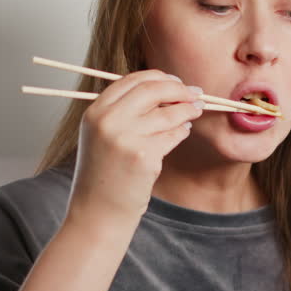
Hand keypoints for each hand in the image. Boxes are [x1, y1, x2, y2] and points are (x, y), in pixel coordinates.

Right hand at [68, 69, 202, 223]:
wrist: (98, 212)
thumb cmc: (104, 174)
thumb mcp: (102, 135)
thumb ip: (124, 111)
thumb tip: (166, 88)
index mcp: (95, 112)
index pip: (132, 79)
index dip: (159, 77)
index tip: (176, 82)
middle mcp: (107, 121)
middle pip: (152, 89)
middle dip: (179, 89)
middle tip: (195, 94)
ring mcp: (125, 138)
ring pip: (168, 113)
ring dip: (188, 110)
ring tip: (196, 111)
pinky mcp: (144, 156)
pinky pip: (173, 134)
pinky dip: (182, 131)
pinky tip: (184, 131)